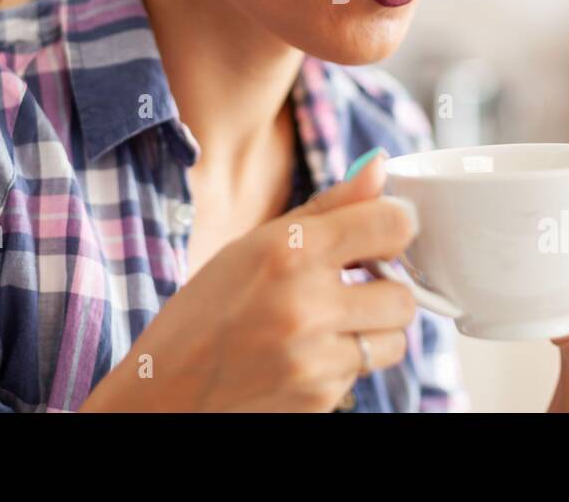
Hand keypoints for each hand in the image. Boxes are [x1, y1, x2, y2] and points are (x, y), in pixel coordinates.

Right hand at [80, 151, 417, 411]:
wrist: (163, 391)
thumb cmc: (204, 310)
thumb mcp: (256, 243)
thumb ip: (328, 207)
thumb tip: (380, 167)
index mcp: (289, 252)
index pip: (393, 225)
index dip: (395, 228)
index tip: (382, 235)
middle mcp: (306, 305)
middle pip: (404, 295)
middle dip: (384, 291)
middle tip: (350, 288)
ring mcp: (314, 361)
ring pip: (394, 341)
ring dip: (371, 333)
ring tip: (327, 326)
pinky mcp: (317, 401)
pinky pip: (362, 377)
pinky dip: (341, 365)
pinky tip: (301, 357)